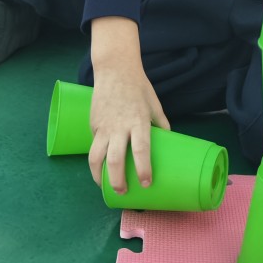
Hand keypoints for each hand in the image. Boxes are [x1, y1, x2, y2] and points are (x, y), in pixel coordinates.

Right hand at [87, 17, 169, 192]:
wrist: (115, 69)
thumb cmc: (138, 87)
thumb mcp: (154, 105)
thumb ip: (160, 123)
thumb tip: (169, 140)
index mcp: (138, 122)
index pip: (141, 150)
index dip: (143, 169)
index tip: (146, 183)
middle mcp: (119, 126)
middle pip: (115, 159)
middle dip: (117, 180)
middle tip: (123, 192)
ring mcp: (103, 126)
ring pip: (95, 156)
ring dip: (99, 175)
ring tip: (104, 186)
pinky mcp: (93, 124)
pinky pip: (94, 144)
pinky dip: (96, 159)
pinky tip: (100, 167)